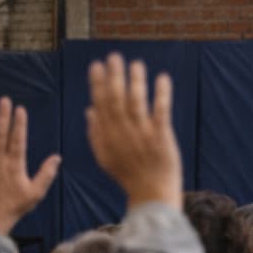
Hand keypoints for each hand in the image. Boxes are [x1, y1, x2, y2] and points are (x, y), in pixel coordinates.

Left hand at [0, 97, 61, 234]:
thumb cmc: (15, 206)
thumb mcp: (36, 193)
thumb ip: (46, 174)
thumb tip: (56, 157)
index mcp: (15, 165)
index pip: (18, 140)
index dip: (19, 124)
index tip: (20, 109)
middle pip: (1, 133)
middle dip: (3, 116)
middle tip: (5, 100)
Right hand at [86, 55, 182, 209]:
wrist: (151, 195)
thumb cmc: (129, 175)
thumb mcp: (106, 157)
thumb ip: (96, 133)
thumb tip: (90, 109)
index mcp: (108, 137)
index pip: (101, 105)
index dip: (98, 84)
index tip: (96, 65)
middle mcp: (123, 134)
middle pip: (116, 101)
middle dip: (114, 77)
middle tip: (113, 56)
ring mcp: (142, 136)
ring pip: (136, 104)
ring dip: (136, 82)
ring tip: (136, 63)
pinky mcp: (161, 139)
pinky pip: (161, 113)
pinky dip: (161, 95)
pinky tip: (163, 78)